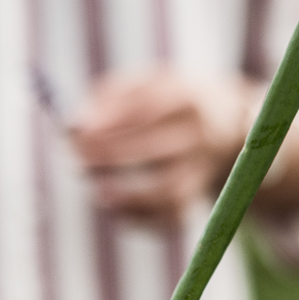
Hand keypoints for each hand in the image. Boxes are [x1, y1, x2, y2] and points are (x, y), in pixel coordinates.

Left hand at [70, 71, 255, 225]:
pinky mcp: (195, 199)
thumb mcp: (147, 83)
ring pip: (167, 190)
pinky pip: (168, 215)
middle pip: (154, 149)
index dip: (109, 123)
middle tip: (77, 157)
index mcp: (188, 98)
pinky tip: (114, 202)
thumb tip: (74, 127)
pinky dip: (138, 216)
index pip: (147, 110)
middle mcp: (201, 136)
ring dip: (127, 194)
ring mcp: (201, 170)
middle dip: (109, 156)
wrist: (224, 125)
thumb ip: (109, 97)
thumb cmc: (168, 101)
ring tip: (98, 189)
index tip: (76, 130)